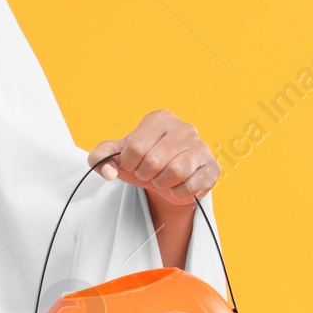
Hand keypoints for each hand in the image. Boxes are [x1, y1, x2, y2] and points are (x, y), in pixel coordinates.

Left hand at [87, 110, 219, 209]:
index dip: (128, 163)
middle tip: (147, 174)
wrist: (167, 182)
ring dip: (162, 183)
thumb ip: (101, 158)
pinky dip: (179, 192)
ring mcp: (201, 147)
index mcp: (159, 119)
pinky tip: (177, 187)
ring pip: (176, 172)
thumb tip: (107, 171)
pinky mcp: (212, 168)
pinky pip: (193, 185)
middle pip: (154, 160)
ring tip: (161, 180)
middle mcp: (184, 128)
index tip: (132, 165)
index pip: (135, 146)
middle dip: (145, 174)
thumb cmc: (142, 163)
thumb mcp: (118, 158)